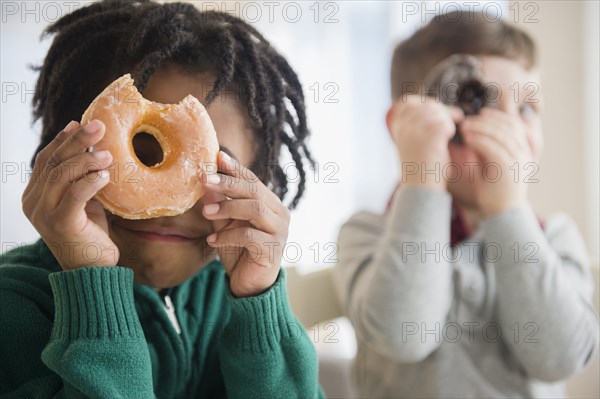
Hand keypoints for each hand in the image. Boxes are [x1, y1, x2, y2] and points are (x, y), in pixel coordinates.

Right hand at [22, 120, 118, 269]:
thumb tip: (96, 149)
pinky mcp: (60, 223)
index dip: (62, 140)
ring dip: (87, 160)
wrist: (92, 271)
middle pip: (53, 163)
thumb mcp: (84, 202)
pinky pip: (75, 195)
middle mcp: (33, 202)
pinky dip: (91, 181)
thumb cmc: (90, 235)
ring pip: (61, 175)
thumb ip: (82, 180)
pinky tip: (106, 175)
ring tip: (108, 153)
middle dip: (76, 141)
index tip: (79, 123)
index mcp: (35, 195)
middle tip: (98, 125)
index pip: (45, 160)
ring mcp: (43, 213)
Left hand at [201, 151, 289, 296]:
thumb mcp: (225, 225)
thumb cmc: (239, 252)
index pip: (253, 180)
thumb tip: (204, 182)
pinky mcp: (273, 249)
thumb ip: (218, 205)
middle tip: (203, 179)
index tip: (216, 157)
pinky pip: (249, 235)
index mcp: (270, 204)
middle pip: (255, 190)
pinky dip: (228, 236)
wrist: (250, 286)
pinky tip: (212, 242)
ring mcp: (279, 231)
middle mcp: (279, 214)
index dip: (235, 168)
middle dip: (227, 183)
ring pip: (255, 209)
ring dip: (227, 207)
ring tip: (206, 213)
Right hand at [388, 95, 462, 189]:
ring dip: (448, 119)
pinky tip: (449, 139)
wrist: (421, 189)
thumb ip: (417, 126)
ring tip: (452, 130)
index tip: (436, 107)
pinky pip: (445, 124)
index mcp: (398, 129)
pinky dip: (450, 129)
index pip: (406, 102)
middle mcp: (404, 128)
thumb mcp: (412, 144)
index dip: (423, 101)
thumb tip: (435, 106)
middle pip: (425, 105)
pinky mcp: (429, 138)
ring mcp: (415, 132)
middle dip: (442, 109)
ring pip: (436, 112)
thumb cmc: (420, 170)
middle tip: (456, 116)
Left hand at [460, 108, 532, 215]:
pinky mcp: (507, 169)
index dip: (498, 115)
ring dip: (480, 128)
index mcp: (523, 150)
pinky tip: (468, 139)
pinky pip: (493, 148)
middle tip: (467, 121)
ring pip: (500, 135)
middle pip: (506, 126)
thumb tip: (474, 131)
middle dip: (485, 120)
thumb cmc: (494, 190)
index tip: (481, 113)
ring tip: (465, 128)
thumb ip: (488, 148)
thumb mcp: (491, 164)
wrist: (501, 214)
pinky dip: (479, 140)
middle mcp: (523, 153)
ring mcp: (517, 160)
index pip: (514, 124)